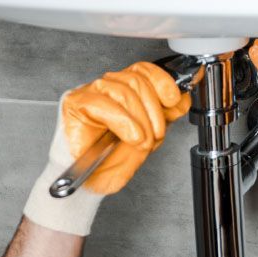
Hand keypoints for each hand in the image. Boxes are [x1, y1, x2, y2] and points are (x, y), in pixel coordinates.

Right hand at [60, 61, 190, 193]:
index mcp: (123, 92)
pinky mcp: (75, 103)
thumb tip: (182, 98)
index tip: (175, 98)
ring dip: (139, 119)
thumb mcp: (148, 140)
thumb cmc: (109, 164)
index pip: (143, 71)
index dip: (162, 81)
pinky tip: (130, 136)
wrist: (88, 186)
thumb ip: (165, 117)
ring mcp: (90, 93)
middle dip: (153, 111)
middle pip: (137, 79)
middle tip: (156, 135)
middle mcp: (107, 89)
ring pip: (123, 90)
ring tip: (140, 141)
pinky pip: (103, 103)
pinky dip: (123, 121)